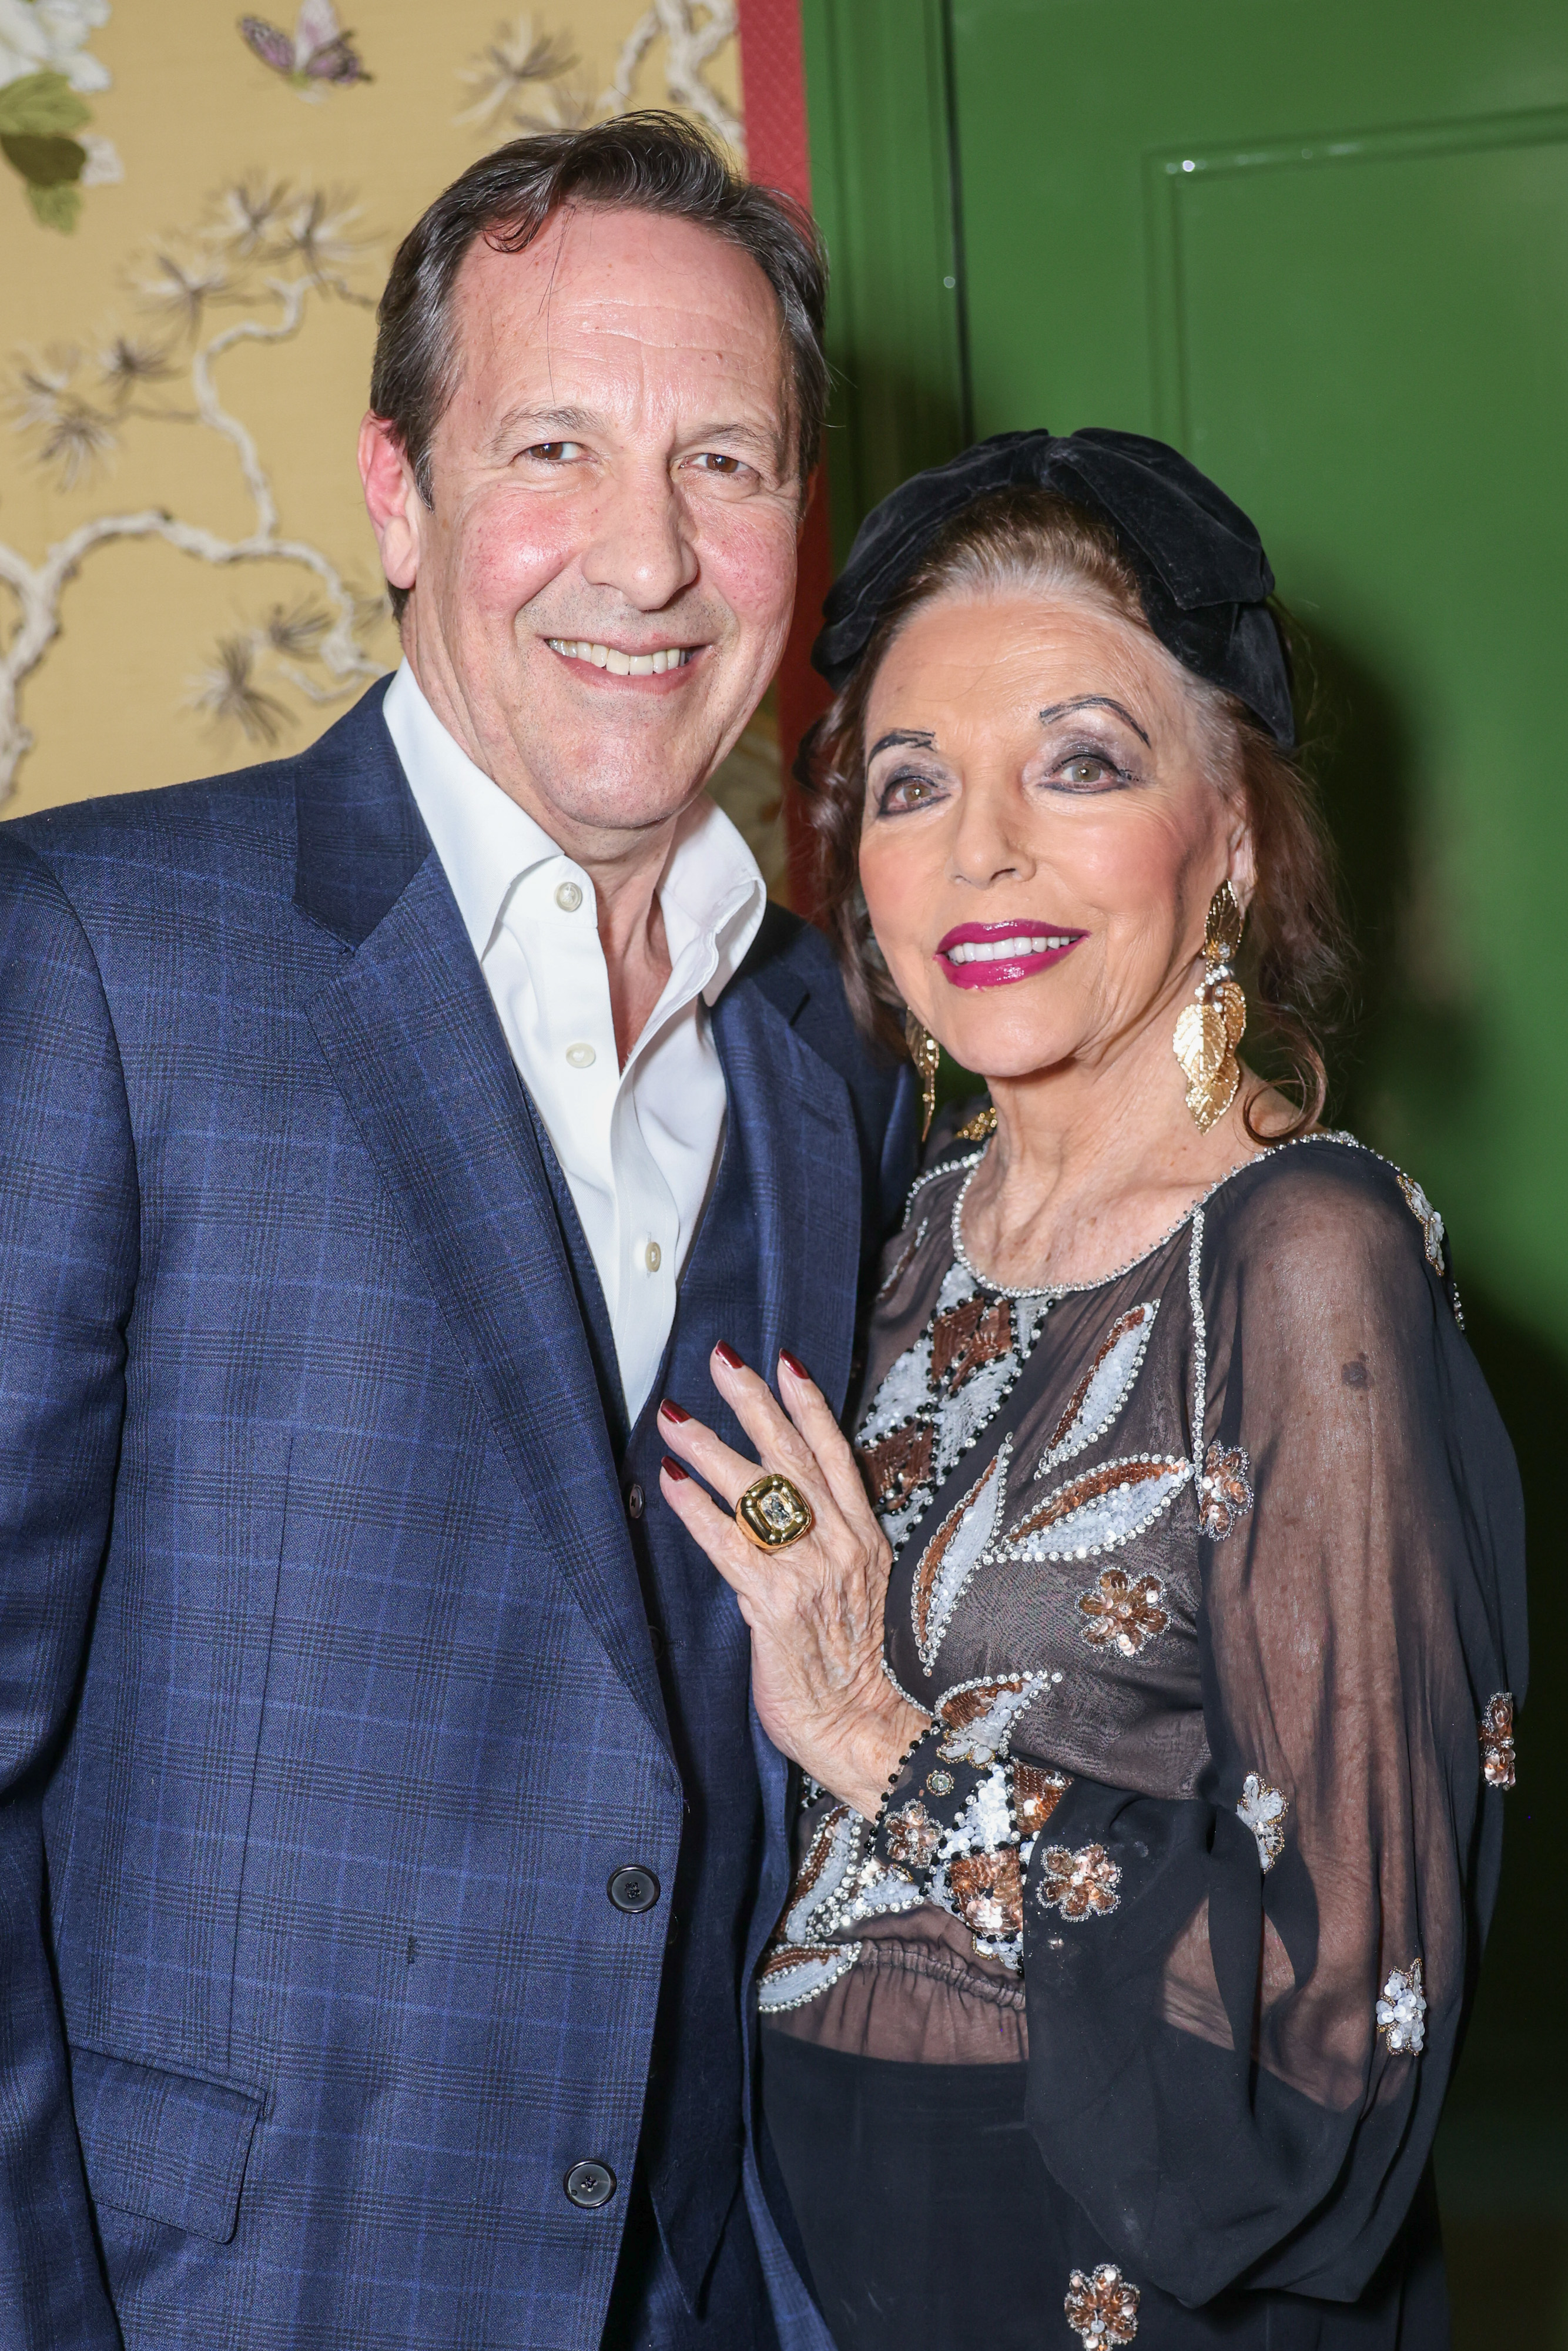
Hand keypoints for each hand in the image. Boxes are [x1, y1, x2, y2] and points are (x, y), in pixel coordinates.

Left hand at [658, 1346, 928, 1816]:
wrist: (860, 1729)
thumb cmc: (849, 1667)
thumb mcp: (854, 1590)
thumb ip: (825, 1545)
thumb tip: (781, 1508)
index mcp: (863, 1538)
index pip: (834, 1454)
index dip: (808, 1404)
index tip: (783, 1361)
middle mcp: (840, 1546)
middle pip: (793, 1457)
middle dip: (754, 1402)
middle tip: (721, 1360)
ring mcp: (810, 1574)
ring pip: (757, 1493)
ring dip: (710, 1448)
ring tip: (675, 1416)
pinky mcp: (776, 1606)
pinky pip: (729, 1545)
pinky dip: (697, 1511)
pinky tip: (671, 1485)